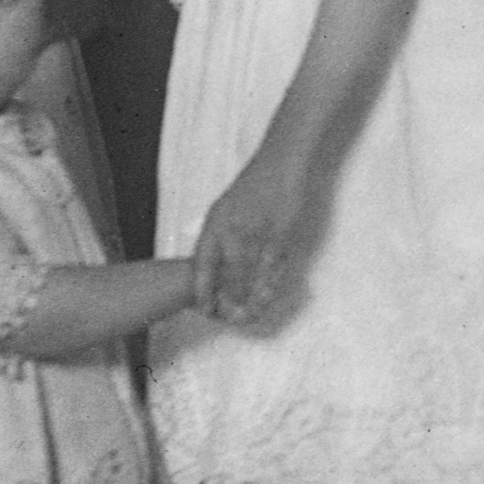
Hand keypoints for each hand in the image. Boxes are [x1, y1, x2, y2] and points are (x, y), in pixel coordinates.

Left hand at [190, 145, 325, 329]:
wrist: (279, 166)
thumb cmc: (251, 187)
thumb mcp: (225, 209)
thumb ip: (219, 236)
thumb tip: (213, 263)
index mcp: (216, 224)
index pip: (204, 264)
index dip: (203, 289)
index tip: (204, 308)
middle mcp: (234, 231)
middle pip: (228, 275)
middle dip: (229, 299)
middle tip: (229, 317)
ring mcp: (258, 233)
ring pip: (253, 275)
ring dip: (251, 296)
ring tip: (249, 313)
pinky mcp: (280, 234)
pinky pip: (273, 266)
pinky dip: (271, 282)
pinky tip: (269, 294)